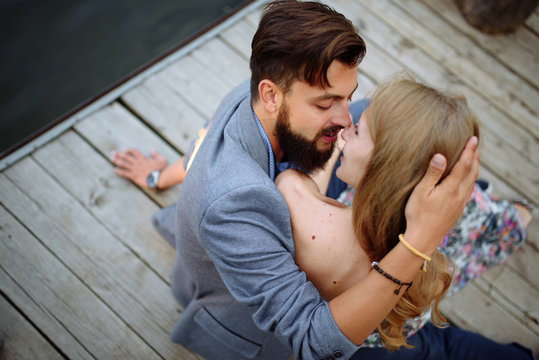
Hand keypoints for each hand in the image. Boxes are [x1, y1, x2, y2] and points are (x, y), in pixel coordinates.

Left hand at [110, 148, 166, 188]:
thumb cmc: (162, 169)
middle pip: (126, 157)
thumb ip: (156, 154)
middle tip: (113, 153)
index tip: (124, 149)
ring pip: (124, 164)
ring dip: (117, 161)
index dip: (129, 150)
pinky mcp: (134, 176)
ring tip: (111, 159)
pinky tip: (115, 170)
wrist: (160, 178)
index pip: (134, 151)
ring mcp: (135, 170)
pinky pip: (125, 173)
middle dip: (119, 154)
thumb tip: (152, 150)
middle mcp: (138, 163)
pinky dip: (119, 172)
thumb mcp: (162, 160)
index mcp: (143, 158)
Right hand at [404, 136, 478, 252]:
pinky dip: (470, 179)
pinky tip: (466, 180)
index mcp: (451, 188)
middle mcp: (459, 195)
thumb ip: (432, 174)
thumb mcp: (421, 192)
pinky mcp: (458, 210)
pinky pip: (468, 190)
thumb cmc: (418, 215)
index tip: (473, 139)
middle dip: (474, 157)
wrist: (423, 239)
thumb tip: (441, 156)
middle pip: (472, 172)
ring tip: (473, 159)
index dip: (469, 150)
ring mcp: (460, 203)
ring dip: (474, 168)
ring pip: (472, 182)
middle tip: (474, 145)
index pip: (464, 165)